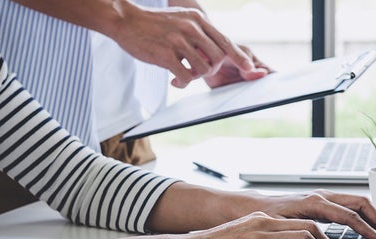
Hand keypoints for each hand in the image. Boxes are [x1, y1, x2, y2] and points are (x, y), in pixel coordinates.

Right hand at [113, 4, 266, 87]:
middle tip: (195, 72)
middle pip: (218, 58)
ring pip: (204, 69)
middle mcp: (192, 28)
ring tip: (182, 74)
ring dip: (196, 77)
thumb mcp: (181, 20)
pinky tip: (174, 80)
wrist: (126, 20)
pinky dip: (183, 83)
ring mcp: (179, 40)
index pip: (225, 40)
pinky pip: (186, 76)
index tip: (249, 69)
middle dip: (211, 70)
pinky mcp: (166, 54)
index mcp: (198, 19)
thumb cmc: (154, 24)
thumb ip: (199, 33)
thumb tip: (214, 54)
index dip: (239, 57)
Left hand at [256, 189, 375, 238]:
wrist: (250, 207)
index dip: (368, 229)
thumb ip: (302, 235)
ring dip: (374, 216)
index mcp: (314, 203)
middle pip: (360, 204)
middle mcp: (321, 197)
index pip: (350, 216)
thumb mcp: (281, 228)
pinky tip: (370, 226)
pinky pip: (348, 206)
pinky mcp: (321, 203)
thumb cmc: (263, 217)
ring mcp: (322, 198)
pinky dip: (363, 215)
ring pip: (356, 203)